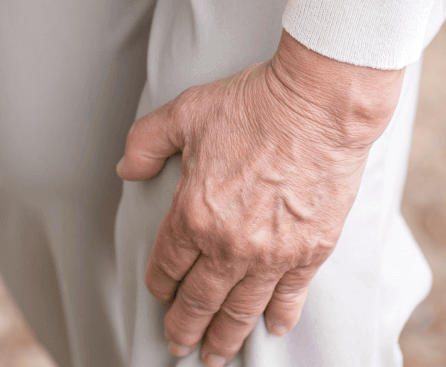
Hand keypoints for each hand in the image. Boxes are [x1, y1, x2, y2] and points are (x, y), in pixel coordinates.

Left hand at [117, 32, 403, 364]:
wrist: (319, 105)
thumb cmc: (254, 104)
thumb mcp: (185, 113)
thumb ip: (147, 142)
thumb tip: (126, 168)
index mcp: (194, 214)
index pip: (168, 265)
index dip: (161, 285)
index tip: (161, 295)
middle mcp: (229, 244)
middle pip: (200, 301)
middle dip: (186, 328)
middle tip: (179, 347)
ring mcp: (272, 254)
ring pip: (241, 310)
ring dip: (226, 338)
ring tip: (216, 356)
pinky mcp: (310, 251)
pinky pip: (290, 297)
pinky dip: (280, 317)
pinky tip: (273, 330)